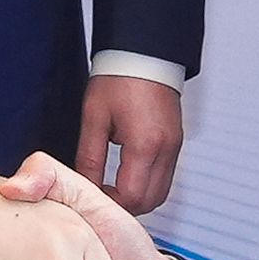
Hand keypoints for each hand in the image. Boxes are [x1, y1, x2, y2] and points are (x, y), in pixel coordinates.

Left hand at [73, 71, 184, 215]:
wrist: (145, 53)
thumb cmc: (119, 78)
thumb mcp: (94, 117)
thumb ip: (88, 157)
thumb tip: (83, 185)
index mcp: (145, 144)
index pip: (131, 197)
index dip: (109, 204)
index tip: (91, 197)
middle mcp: (166, 149)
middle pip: (151, 201)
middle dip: (125, 206)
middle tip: (101, 197)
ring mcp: (175, 146)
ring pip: (161, 193)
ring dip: (138, 198)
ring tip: (112, 188)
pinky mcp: (176, 142)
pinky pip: (165, 177)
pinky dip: (147, 185)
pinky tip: (127, 176)